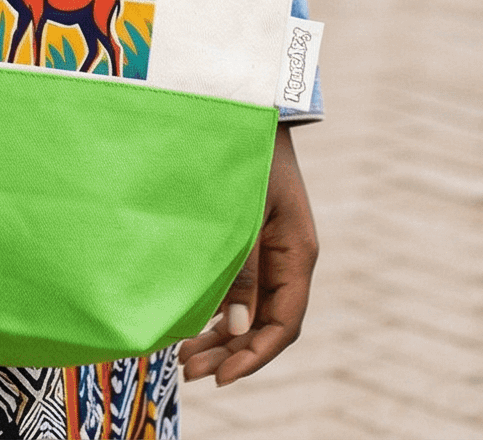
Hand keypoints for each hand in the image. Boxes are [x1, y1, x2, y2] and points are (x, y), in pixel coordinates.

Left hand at [179, 126, 316, 387]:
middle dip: (231, 352)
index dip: (254, 355)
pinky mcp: (249, 238)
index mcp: (297, 252)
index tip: (222, 376)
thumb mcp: (244, 211)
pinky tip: (192, 322)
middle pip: (265, 323)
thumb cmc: (246, 152)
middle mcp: (287, 257)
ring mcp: (269, 248)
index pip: (284, 323)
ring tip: (185, 357)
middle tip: (190, 371)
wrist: (244, 105)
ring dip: (221, 335)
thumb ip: (240, 267)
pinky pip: (239, 286)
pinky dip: (217, 307)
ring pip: (250, 308)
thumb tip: (234, 327)